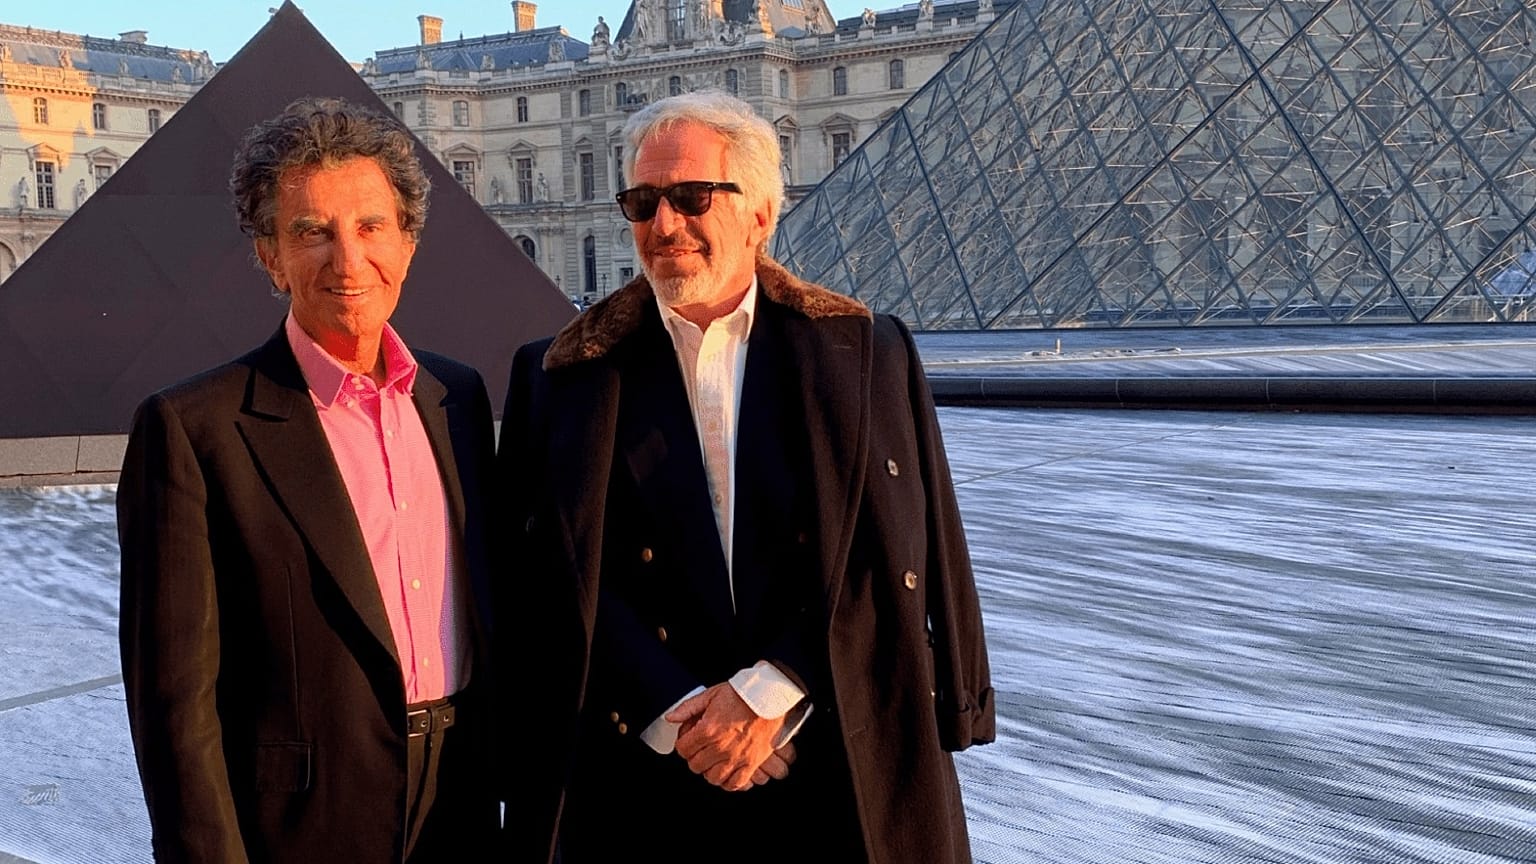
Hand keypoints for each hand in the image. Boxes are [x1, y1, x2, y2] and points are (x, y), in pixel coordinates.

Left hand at [667, 682, 786, 791]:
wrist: (770, 697)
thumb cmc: (743, 694)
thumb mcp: (711, 694)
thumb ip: (688, 708)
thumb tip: (670, 717)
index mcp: (708, 730)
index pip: (683, 749)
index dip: (683, 745)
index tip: (688, 742)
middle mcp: (721, 747)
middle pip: (696, 765)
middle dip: (694, 758)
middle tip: (700, 751)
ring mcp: (737, 757)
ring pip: (713, 778)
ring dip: (710, 771)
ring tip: (712, 763)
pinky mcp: (752, 763)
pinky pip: (735, 784)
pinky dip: (728, 782)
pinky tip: (727, 774)